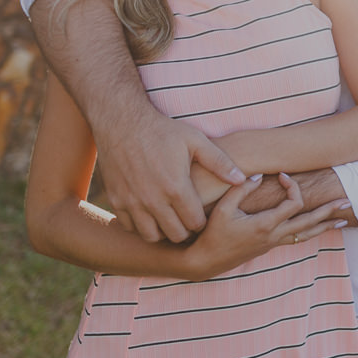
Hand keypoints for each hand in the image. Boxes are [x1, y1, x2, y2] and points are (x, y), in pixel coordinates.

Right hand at [95, 110, 244, 243]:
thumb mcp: (196, 141)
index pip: (195, 223)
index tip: (202, 214)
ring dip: (163, 231)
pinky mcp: (116, 201)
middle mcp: (153, 199)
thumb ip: (220, 162)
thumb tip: (242, 179)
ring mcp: (132, 202)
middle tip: (188, 219)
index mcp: (176, 187)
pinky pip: (130, 227)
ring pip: (151, 236)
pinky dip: (141, 225)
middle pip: (176, 234)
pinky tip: (150, 213)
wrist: (123, 122)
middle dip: (186, 230)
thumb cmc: (163, 130)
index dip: (202, 222)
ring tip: (170, 218)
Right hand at [182, 173, 346, 280]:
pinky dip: (311, 232)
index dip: (292, 186)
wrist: (206, 261)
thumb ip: (241, 189)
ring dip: (325, 225)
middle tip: (346, 201)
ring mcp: (274, 242)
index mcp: (265, 225)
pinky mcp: (271, 246)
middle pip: (309, 222)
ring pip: (306, 234)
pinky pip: (297, 239)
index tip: (282, 175)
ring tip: (343, 219)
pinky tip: (319, 229)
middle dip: (328, 211)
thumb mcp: (223, 208)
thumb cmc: (213, 234)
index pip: (293, 203)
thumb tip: (260, 175)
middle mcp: (274, 235)